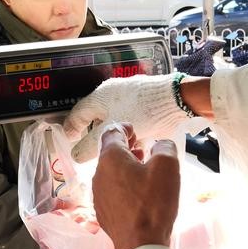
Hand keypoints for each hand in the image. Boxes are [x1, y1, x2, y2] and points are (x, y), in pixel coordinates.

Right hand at [63, 74, 190, 162]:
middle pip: (98, 116)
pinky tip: (138, 143)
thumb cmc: (142, 113)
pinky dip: (132, 131)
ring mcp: (131, 95)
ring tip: (120, 149)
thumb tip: (76, 155)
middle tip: (96, 147)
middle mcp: (113, 93)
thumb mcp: (111, 133)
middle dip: (97, 133)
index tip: (70, 139)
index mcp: (100, 97)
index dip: (72, 127)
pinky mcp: (146, 100)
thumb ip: (91, 146)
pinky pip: (134, 117)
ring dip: (117, 134)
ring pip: (117, 118)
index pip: (79, 113)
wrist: (177, 99)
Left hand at [93, 123, 179, 248]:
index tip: (134, 129)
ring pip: (111, 174)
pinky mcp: (104, 213)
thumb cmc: (153, 203)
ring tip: (143, 170)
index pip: (112, 133)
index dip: (124, 128)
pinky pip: (113, 192)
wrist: (140, 245)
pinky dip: (124, 186)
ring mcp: (99, 196)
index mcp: (111, 158)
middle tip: (142, 148)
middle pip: (110, 155)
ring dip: (125, 168)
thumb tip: (161, 145)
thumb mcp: (167, 167)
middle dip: (126, 149)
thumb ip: (164, 147)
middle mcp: (99, 175)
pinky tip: (139, 193)